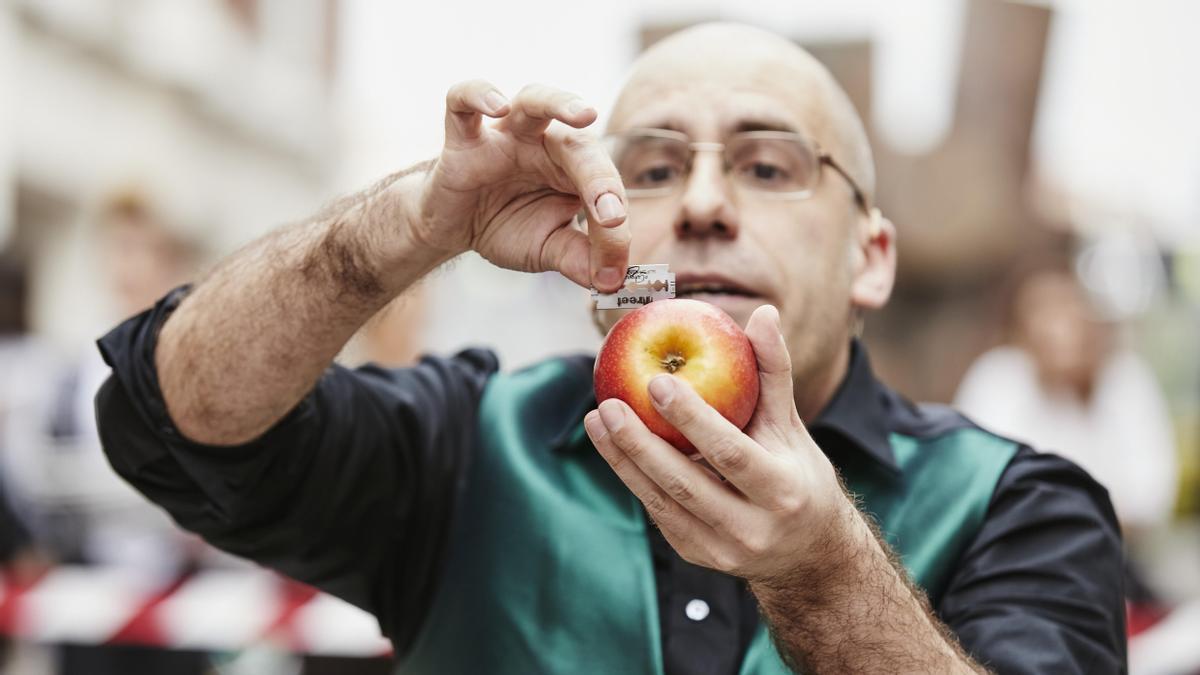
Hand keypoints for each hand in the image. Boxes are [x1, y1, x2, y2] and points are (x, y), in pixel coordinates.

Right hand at [412, 80, 630, 291]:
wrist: (453, 226)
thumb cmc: (507, 226)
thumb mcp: (547, 248)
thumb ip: (578, 259)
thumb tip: (611, 280)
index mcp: (574, 169)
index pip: (604, 186)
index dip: (612, 226)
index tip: (613, 264)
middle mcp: (546, 144)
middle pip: (580, 143)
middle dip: (600, 178)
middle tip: (612, 215)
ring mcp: (505, 135)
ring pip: (534, 100)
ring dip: (560, 103)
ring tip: (585, 115)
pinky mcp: (463, 138)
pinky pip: (464, 102)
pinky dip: (478, 95)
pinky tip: (498, 106)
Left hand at [584, 305, 854, 580]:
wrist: (809, 554)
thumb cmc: (799, 473)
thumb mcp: (792, 426)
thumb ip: (774, 372)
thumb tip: (763, 313)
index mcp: (782, 491)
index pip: (731, 453)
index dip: (692, 419)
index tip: (656, 381)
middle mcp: (753, 529)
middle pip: (685, 484)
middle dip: (641, 443)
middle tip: (609, 403)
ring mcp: (722, 550)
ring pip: (662, 502)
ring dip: (623, 460)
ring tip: (597, 418)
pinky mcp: (697, 555)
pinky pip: (658, 513)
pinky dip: (633, 478)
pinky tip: (611, 446)